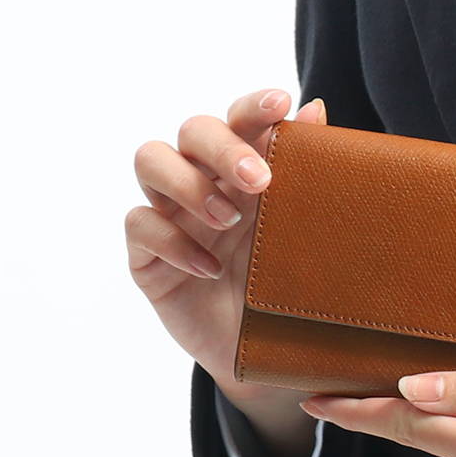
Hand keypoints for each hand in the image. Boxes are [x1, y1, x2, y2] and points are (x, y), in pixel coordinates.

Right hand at [125, 87, 328, 400]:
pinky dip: (174, 241)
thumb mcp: (303, 233)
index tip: (281, 103)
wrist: (263, 353)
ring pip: (150, 159)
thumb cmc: (285, 284)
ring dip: (190, 183)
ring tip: (230, 221)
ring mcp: (171, 212)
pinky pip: (140, 224)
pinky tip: (210, 268)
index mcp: (245, 167)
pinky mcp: (146, 252)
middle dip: (223, 147)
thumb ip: (308, 172)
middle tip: (259, 181)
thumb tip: (315, 107)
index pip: (241, 119)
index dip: (254, 106)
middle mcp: (203, 179)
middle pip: (192, 129)